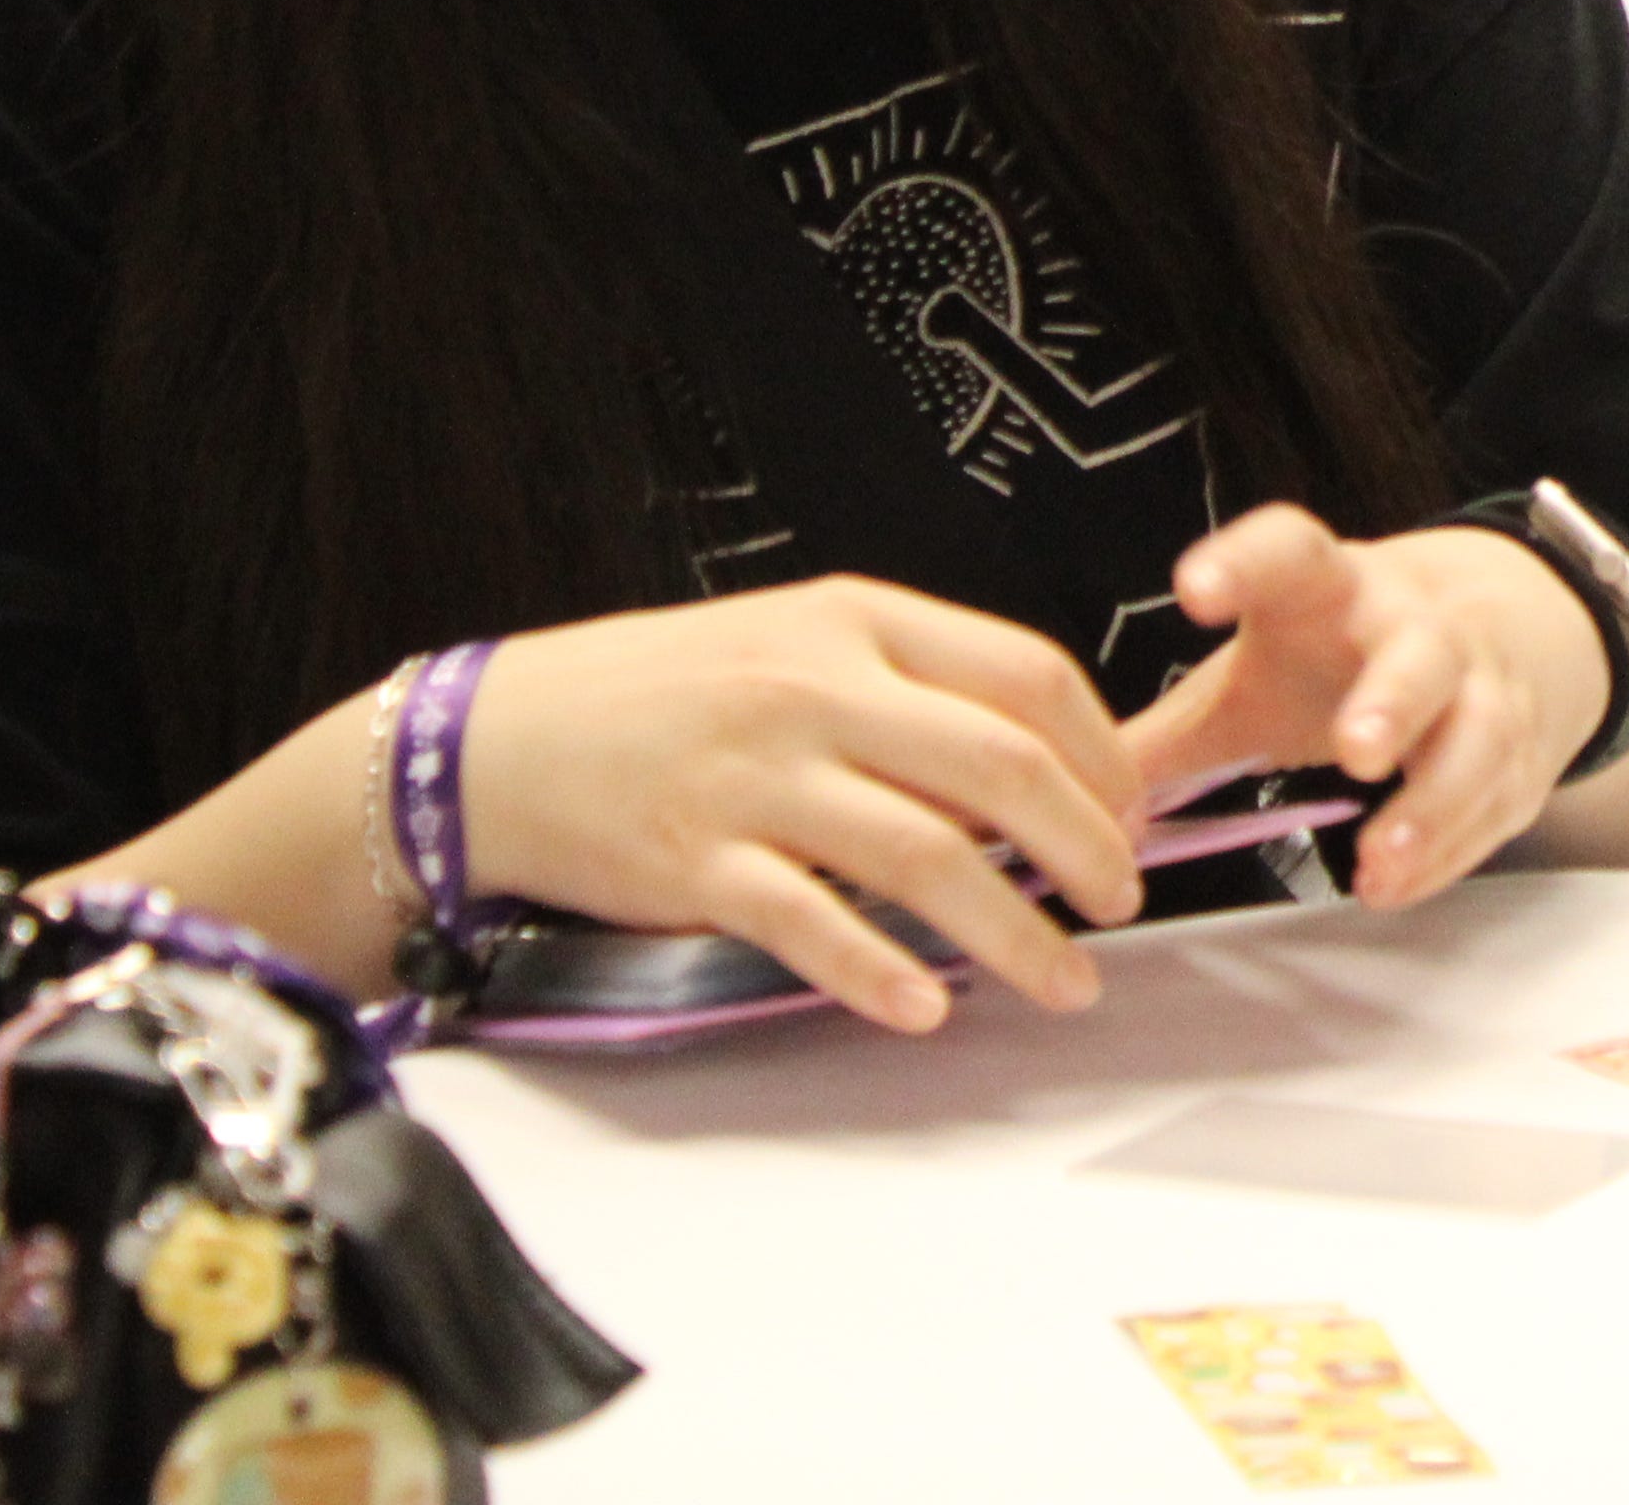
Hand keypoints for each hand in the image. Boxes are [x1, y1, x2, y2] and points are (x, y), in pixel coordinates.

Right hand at [455, 579, 1147, 1034]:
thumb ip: (907, 689)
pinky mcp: (696, 864)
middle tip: (1124, 898)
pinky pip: (813, 925)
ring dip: (1015, 931)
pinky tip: (932, 1007)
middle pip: (1001, 764)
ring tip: (1066, 978)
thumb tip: (1032, 767)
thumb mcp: (795, 642)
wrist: (496, 739)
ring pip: (926, 855)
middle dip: (1088, 843)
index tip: (1133, 809)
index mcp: (855, 621)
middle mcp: (814, 689)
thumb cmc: (662, 693)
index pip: (1026, 674)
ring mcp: (754, 778)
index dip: (1101, 751)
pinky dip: (883, 973)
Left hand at [1122, 505, 1612, 911]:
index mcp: (1332, 590)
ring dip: (1433, 802)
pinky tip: (1396, 887)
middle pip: (1418, 654)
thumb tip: (1064, 801)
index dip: (1243, 564)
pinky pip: (1494, 802)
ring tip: (1375, 863)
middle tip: (1355, 752)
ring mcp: (1481, 688)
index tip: (1194, 592)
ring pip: (1478, 734)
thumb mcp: (1252, 680)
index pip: (1290, 552)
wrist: (1509, 625)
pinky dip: (1449, 850)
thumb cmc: (1343, 658)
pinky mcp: (1518, 754)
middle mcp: (1416, 628)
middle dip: (1393, 701)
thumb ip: (1167, 740)